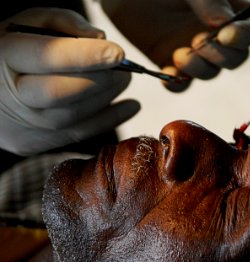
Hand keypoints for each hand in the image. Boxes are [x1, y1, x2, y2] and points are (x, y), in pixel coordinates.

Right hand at [0, 8, 139, 155]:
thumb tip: (101, 39)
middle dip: (100, 80)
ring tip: (123, 80)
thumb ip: (66, 24)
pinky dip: (109, 120)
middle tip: (124, 70)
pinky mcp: (30, 142)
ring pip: (71, 116)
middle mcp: (6, 94)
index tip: (117, 53)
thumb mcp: (33, 23)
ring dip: (107, 98)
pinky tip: (130, 106)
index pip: (46, 56)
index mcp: (3, 55)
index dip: (85, 56)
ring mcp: (18, 123)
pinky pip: (77, 134)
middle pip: (59, 92)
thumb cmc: (17, 49)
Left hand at [101, 0, 249, 91]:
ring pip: (211, 73)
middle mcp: (214, 34)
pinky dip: (176, 83)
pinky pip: (181, 83)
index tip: (226, 35)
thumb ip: (209, 1)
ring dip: (200, 69)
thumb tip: (225, 22)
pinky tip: (167, 74)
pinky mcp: (171, 64)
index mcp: (227, 10)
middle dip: (220, 56)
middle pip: (236, 58)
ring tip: (180, 54)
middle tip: (198, 42)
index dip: (244, 37)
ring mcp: (193, 51)